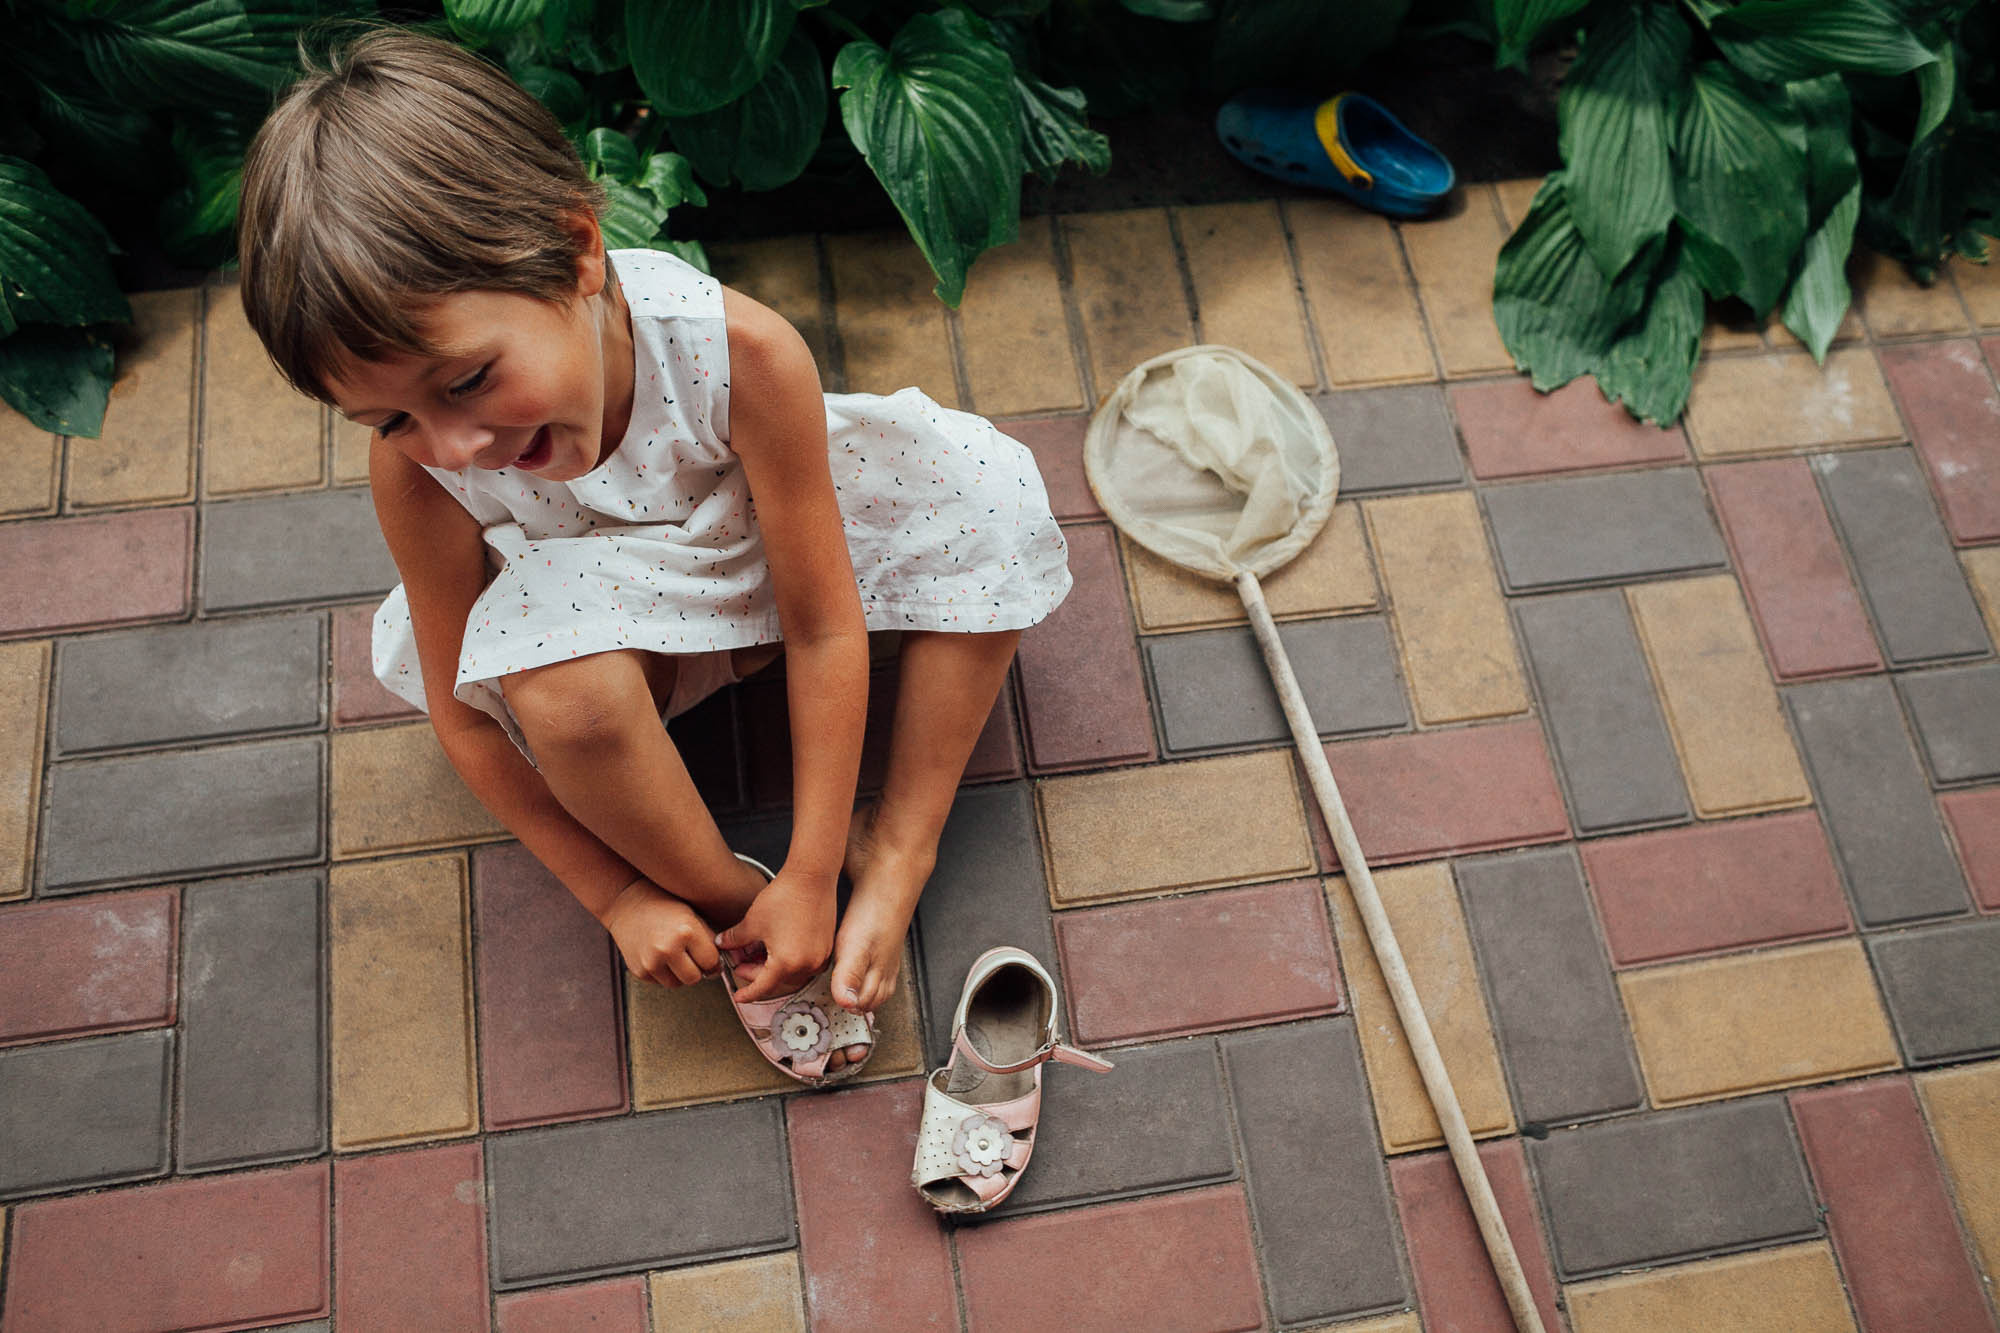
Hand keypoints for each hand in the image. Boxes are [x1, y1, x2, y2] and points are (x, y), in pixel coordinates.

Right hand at [600, 878, 720, 987]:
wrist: (628, 904)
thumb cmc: (664, 906)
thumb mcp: (692, 916)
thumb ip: (708, 941)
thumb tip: (719, 966)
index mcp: (685, 932)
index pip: (711, 962)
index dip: (712, 961)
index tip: (709, 957)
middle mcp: (667, 949)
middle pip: (694, 978)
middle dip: (696, 970)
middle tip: (692, 957)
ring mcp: (651, 962)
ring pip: (677, 984)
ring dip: (679, 974)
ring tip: (674, 954)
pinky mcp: (639, 971)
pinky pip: (660, 982)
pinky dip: (663, 973)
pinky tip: (659, 954)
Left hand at [714, 868, 835, 1002]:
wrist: (812, 877)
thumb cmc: (784, 897)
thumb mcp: (752, 921)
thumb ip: (735, 939)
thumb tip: (722, 944)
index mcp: (786, 963)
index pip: (762, 987)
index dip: (747, 993)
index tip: (738, 996)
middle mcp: (807, 965)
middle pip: (778, 982)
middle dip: (757, 976)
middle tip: (741, 965)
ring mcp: (819, 957)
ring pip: (793, 975)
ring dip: (774, 970)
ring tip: (759, 954)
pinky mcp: (826, 947)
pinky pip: (805, 964)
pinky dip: (790, 963)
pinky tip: (778, 949)